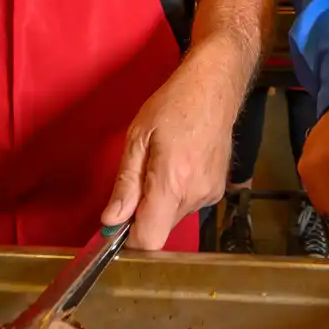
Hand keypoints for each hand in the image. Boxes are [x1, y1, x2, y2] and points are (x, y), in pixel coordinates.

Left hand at [102, 49, 245, 249]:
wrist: (214, 89)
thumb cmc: (173, 105)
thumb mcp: (137, 138)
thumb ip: (126, 183)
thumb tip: (111, 220)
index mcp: (172, 182)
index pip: (149, 239)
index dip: (129, 239)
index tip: (118, 224)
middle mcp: (195, 194)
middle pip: (160, 229)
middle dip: (143, 214)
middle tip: (140, 176)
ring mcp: (210, 194)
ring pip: (173, 218)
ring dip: (160, 202)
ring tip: (162, 164)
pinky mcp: (217, 191)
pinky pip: (187, 205)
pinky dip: (177, 195)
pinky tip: (178, 165)